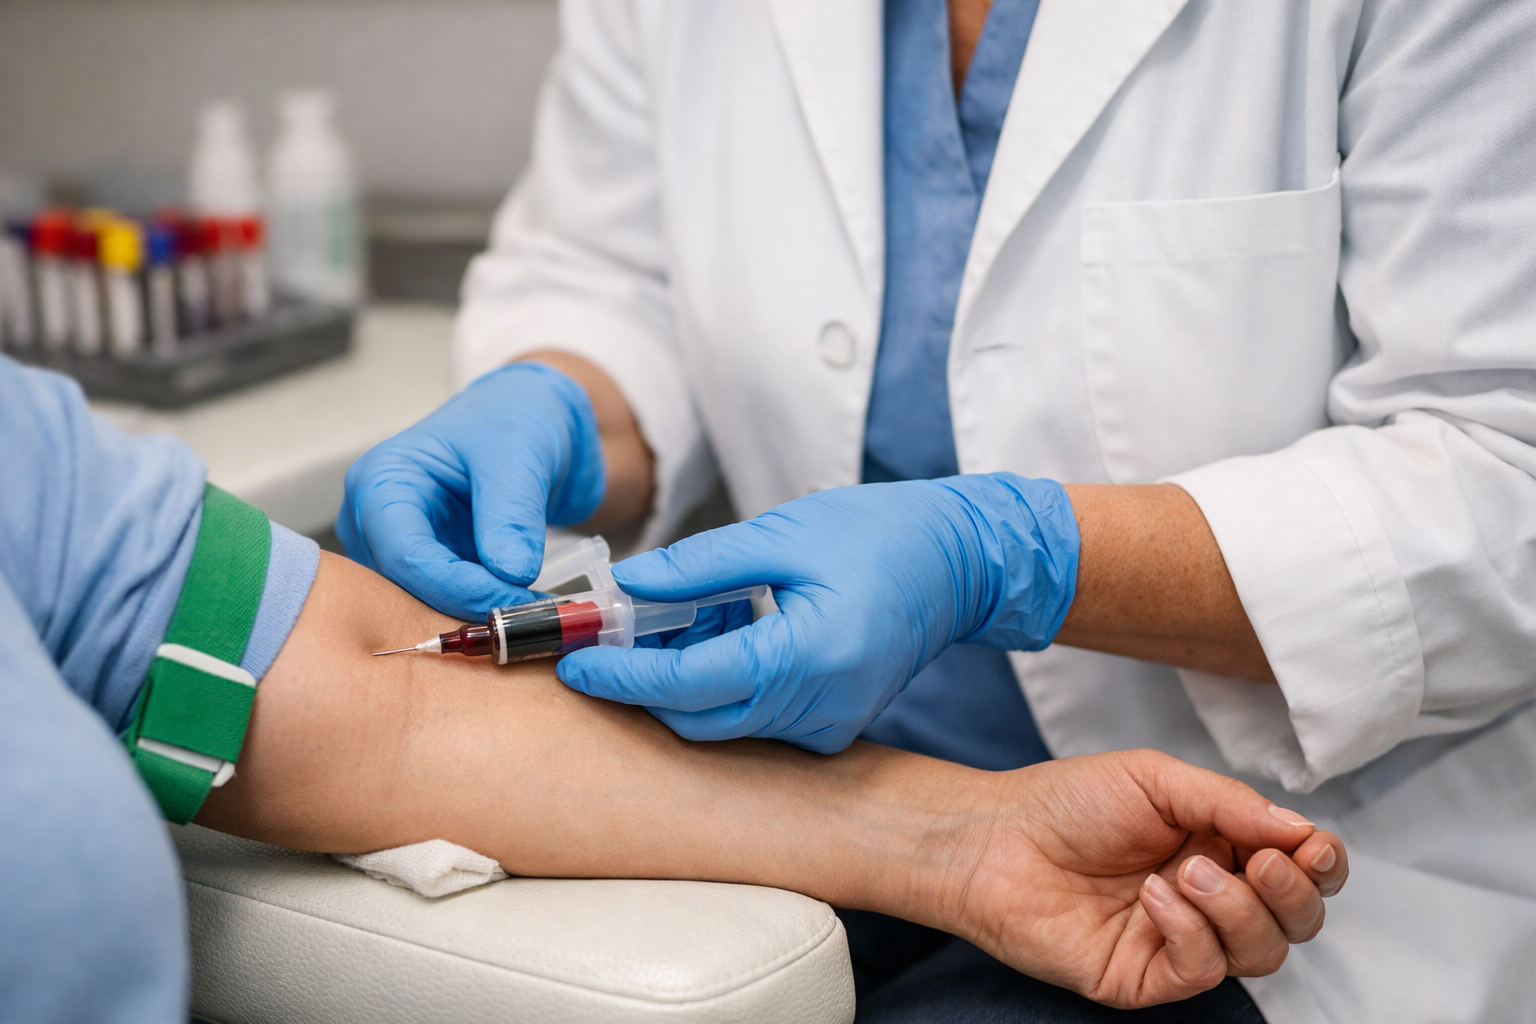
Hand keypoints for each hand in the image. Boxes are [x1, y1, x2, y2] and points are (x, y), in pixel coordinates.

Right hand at [336, 363, 603, 619]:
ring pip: (424, 603)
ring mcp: (396, 549)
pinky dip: (483, 609)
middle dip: (467, 606)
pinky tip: (524, 610)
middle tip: (531, 619)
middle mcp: (375, 521)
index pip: (404, 554)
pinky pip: (445, 603)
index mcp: (381, 481)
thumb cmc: (512, 421)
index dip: (457, 588)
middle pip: (407, 587)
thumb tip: (512, 574)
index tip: (512, 602)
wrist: (530, 423)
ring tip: (535, 613)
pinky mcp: (425, 569)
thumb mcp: (518, 455)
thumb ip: (512, 515)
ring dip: (477, 614)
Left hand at [557, 475, 1078, 751]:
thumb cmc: (880, 534)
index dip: (622, 675)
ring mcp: (828, 727)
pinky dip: (717, 680)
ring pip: (720, 721)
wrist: (957, 563)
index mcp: (811, 656)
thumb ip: (699, 566)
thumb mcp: (782, 532)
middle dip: (641, 677)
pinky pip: (751, 717)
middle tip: (608, 626)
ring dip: (679, 674)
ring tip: (680, 608)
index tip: (573, 657)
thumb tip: (624, 586)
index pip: (690, 686)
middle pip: (696, 717)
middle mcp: (820, 708)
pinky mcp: (829, 728)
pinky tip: (720, 626)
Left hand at [933, 749, 1347, 1006]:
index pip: (1301, 868)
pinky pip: (1203, 970)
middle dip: (1294, 892)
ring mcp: (1182, 940)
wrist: (994, 837)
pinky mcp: (1148, 977)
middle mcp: (1211, 896)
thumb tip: (1301, 830)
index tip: (1313, 847)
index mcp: (1220, 843)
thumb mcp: (1155, 778)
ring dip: (1238, 908)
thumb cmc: (1065, 802)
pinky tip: (1153, 896)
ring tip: (1187, 870)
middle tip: (1259, 861)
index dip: (1322, 862)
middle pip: (1297, 919)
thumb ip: (1230, 803)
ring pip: (1262, 951)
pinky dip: (1190, 930)